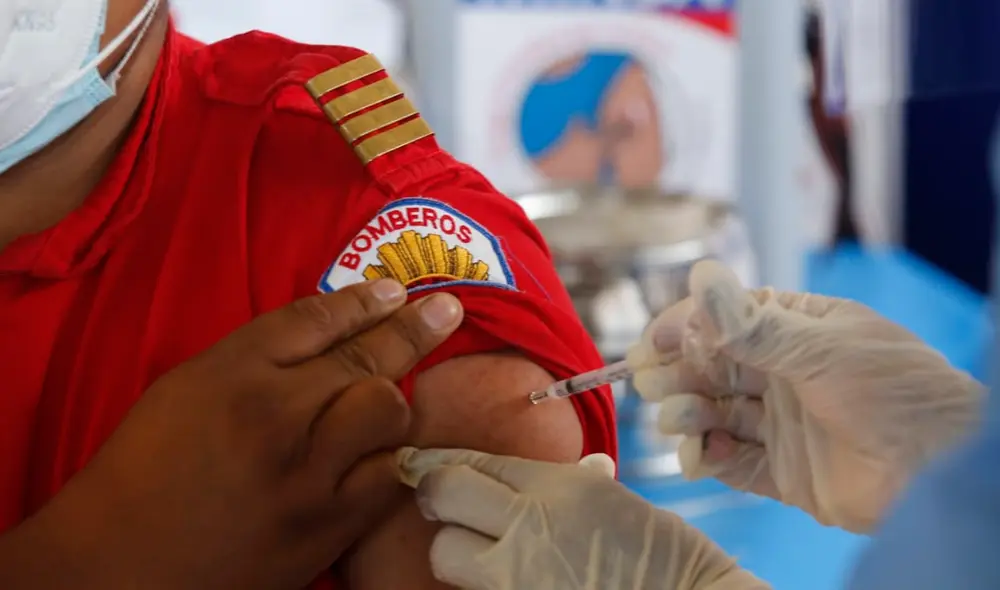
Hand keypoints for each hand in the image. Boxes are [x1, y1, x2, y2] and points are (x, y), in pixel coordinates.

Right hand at [19, 280, 463, 589]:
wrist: (123, 566)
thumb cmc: (144, 472)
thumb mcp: (185, 389)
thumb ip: (254, 356)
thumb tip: (327, 329)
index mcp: (232, 372)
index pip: (315, 319)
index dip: (362, 300)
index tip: (394, 291)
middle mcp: (277, 414)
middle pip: (364, 356)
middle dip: (413, 327)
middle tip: (445, 311)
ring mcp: (308, 473)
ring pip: (387, 411)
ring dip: (393, 399)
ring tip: (391, 395)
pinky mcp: (327, 525)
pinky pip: (389, 474)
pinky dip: (391, 457)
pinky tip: (389, 448)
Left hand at [398, 448, 768, 589]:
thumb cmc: (662, 555)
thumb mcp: (612, 500)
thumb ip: (571, 483)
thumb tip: (561, 473)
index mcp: (557, 486)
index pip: (471, 461)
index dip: (434, 460)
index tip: (415, 461)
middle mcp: (531, 526)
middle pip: (443, 497)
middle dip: (437, 496)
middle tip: (447, 502)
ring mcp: (519, 577)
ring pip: (448, 552)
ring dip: (458, 548)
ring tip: (483, 549)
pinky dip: (484, 582)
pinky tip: (511, 576)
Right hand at [627, 260, 983, 532]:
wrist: (940, 472)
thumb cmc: (893, 392)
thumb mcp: (819, 348)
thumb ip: (751, 323)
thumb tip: (699, 274)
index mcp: (800, 331)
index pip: (727, 322)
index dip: (684, 329)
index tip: (650, 343)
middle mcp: (787, 375)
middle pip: (714, 369)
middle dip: (679, 374)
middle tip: (649, 382)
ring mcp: (784, 425)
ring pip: (717, 415)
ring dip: (689, 415)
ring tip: (677, 419)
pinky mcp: (783, 472)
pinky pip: (731, 463)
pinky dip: (707, 458)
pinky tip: (697, 456)